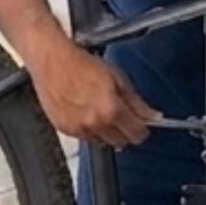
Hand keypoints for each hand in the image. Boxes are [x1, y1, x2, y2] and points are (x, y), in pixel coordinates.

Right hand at [24, 42, 158, 148]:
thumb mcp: (117, 78)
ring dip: (106, 131)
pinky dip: (90, 129)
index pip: (137, 134)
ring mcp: (79, 129)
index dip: (143, 128)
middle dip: (126, 131)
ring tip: (100, 110)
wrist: (52, 62)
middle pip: (121, 142)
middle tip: (122, 115)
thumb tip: (153, 116)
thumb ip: (136, 102)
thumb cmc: (82, 64)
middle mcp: (95, 124)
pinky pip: (85, 138)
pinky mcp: (65, 130)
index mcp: (111, 110)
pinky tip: (85, 112)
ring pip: (103, 142)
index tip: (142, 123)